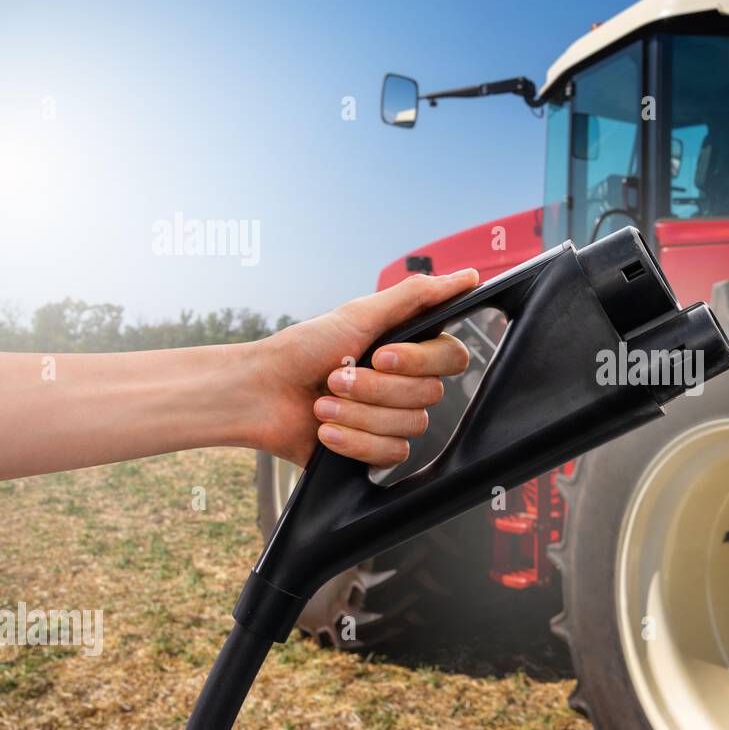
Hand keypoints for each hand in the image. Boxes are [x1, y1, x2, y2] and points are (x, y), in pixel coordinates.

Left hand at [249, 269, 478, 467]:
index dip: (418, 362)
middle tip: (336, 377)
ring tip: (323, 404)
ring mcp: (392, 420)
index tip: (381, 355)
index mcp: (409, 350)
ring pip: (410, 426)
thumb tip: (468, 276)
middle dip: (375, 388)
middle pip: (430, 395)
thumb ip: (416, 296)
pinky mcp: (377, 451)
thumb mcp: (360, 314)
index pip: (452, 358)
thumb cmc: (302, 349)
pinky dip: (354, 441)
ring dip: (359, 414)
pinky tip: (327, 431)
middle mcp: (406, 385)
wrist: (259, 394)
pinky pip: (392, 454)